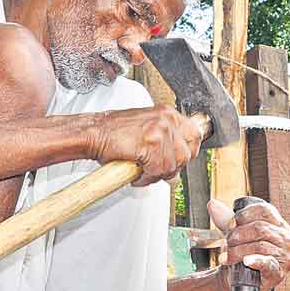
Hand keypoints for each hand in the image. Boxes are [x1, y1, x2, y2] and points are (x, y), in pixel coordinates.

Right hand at [87, 105, 203, 185]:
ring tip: (142, 171)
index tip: (179, 161)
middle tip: (155, 170)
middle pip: (186, 154)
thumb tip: (177, 167)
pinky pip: (158, 170)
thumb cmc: (114, 133)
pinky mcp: (151, 143)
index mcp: (168, 114)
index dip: (187, 152)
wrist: (94, 133)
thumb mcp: (147, 130)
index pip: (194, 135)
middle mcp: (167, 119)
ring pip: (172, 165)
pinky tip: (135, 172)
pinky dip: (146, 177)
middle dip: (171, 167)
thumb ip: (166, 144)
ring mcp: (160, 130)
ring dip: (156, 174)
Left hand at [208, 198, 289, 290]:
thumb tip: (212, 204)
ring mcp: (285, 256)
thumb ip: (225, 219)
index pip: (264, 210)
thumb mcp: (233, 234)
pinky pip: (267, 263)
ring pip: (259, 246)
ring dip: (237, 251)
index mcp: (278, 224)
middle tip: (225, 243)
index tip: (229, 225)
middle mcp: (286, 238)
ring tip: (226, 256)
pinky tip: (246, 261)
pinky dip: (255, 261)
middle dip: (237, 235)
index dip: (243, 215)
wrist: (236, 279)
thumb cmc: (239, 254)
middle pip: (260, 228)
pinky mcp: (279, 272)